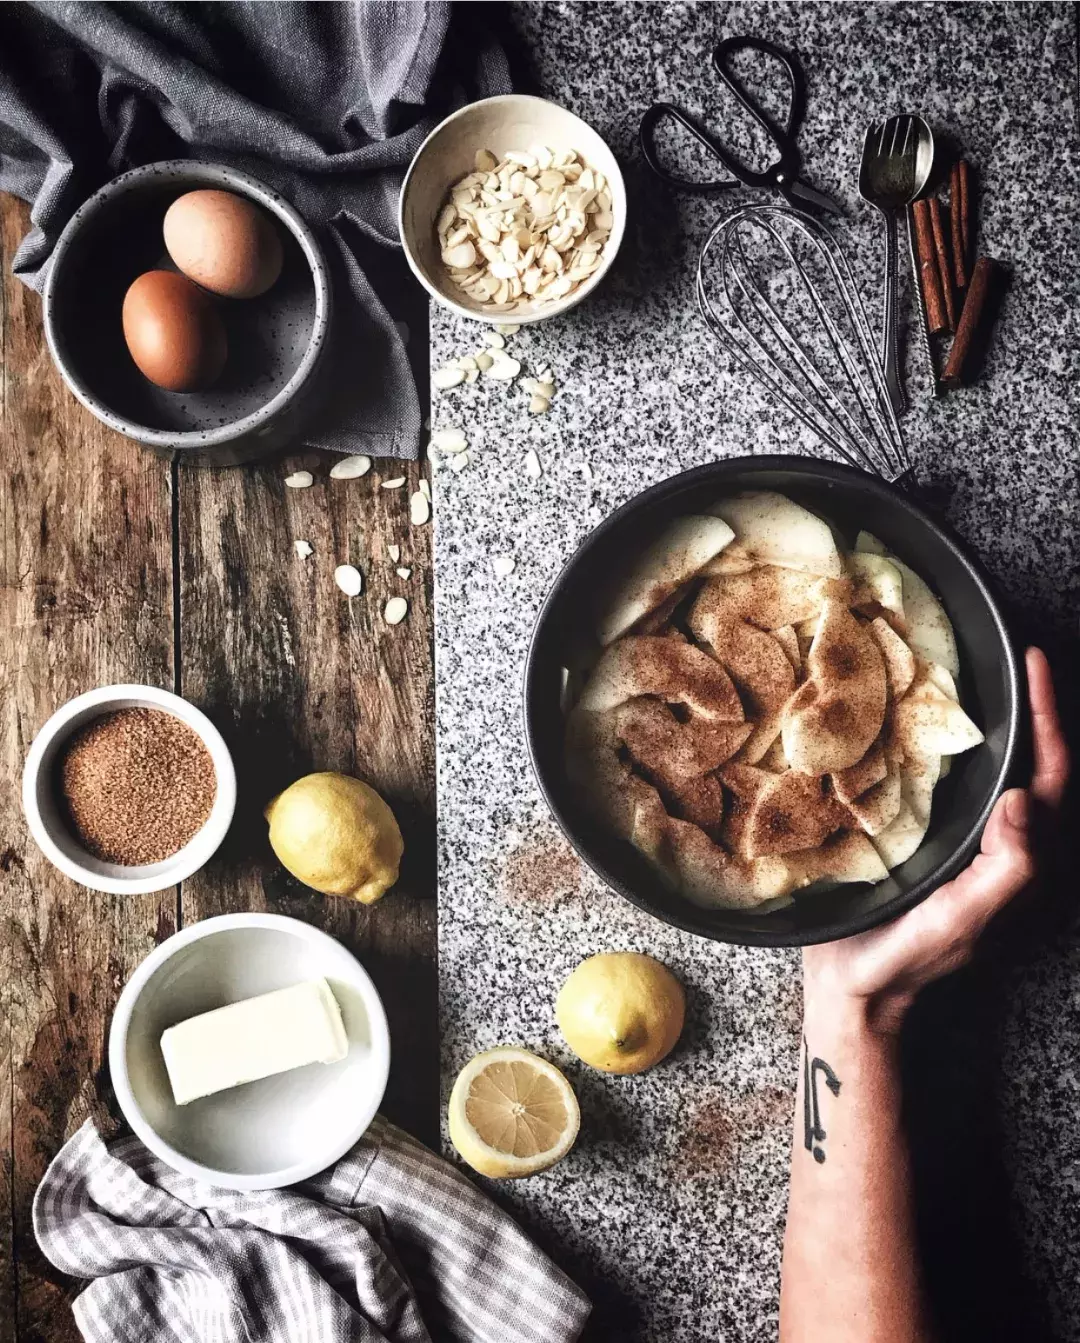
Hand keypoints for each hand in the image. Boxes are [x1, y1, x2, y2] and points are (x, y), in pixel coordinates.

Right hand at [803, 647, 1069, 1033]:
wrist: (853, 990)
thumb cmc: (907, 961)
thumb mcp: (963, 921)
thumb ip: (1007, 870)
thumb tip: (1022, 798)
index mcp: (1013, 857)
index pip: (1046, 779)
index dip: (1048, 721)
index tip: (1034, 666)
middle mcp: (992, 843)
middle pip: (1028, 767)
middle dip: (1030, 711)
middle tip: (1012, 660)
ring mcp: (959, 842)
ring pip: (989, 771)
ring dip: (993, 724)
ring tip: (975, 678)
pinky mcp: (923, 841)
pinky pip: (945, 784)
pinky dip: (944, 747)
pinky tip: (914, 720)